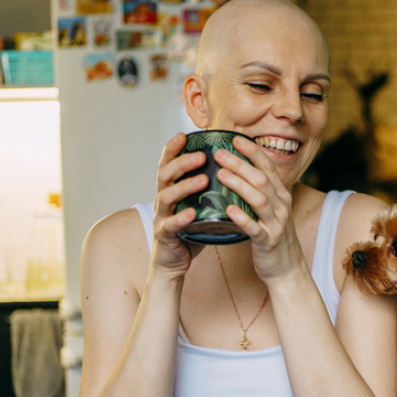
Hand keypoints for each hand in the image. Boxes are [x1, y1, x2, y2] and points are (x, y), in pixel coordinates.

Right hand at [151, 133, 207, 277]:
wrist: (174, 262)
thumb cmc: (190, 231)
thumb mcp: (198, 206)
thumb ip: (209, 189)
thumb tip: (234, 168)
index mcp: (171, 190)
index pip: (168, 164)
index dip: (173, 148)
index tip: (185, 134)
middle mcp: (163, 200)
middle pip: (164, 175)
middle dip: (181, 162)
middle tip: (200, 155)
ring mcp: (162, 217)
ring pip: (166, 197)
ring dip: (184, 186)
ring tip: (203, 179)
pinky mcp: (164, 236)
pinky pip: (170, 225)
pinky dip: (181, 218)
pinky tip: (192, 213)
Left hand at [213, 136, 304, 282]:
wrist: (287, 269)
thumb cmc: (272, 237)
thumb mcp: (271, 210)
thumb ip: (260, 192)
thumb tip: (238, 171)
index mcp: (281, 196)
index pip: (268, 167)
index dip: (252, 151)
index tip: (234, 138)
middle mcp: (282, 206)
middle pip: (262, 179)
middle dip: (240, 164)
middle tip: (218, 153)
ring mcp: (276, 224)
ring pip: (259, 199)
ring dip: (239, 185)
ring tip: (220, 175)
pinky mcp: (269, 242)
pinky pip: (255, 229)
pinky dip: (243, 218)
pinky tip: (229, 211)